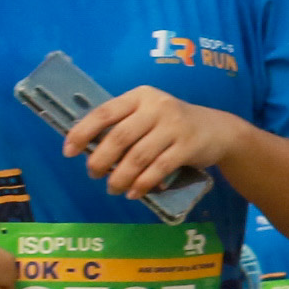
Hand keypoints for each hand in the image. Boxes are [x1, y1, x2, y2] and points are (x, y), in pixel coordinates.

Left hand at [61, 88, 251, 205]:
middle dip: (100, 161)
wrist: (219, 130)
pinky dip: (142, 183)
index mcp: (140, 96)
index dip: (82, 133)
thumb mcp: (148, 114)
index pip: (104, 112)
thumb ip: (122, 125)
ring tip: (113, 188)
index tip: (69, 152)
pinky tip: (134, 192)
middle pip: (119, 137)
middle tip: (93, 175)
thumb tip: (87, 149)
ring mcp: (175, 126)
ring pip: (138, 157)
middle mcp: (158, 107)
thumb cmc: (172, 124)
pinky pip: (159, 169)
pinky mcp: (189, 146)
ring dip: (120, 177)